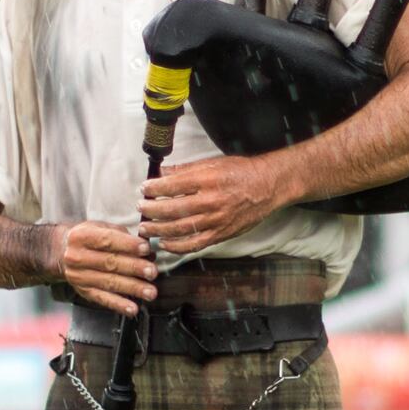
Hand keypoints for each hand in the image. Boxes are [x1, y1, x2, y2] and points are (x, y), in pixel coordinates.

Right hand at [50, 219, 158, 313]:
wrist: (62, 252)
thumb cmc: (90, 239)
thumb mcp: (101, 228)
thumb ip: (124, 236)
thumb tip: (148, 251)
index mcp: (81, 236)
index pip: (107, 240)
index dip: (128, 245)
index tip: (146, 249)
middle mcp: (76, 256)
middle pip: (109, 263)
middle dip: (134, 268)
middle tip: (152, 272)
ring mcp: (78, 276)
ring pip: (109, 282)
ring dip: (132, 288)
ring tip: (150, 292)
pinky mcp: (83, 291)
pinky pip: (103, 299)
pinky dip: (119, 305)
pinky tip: (133, 309)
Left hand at [141, 152, 298, 256]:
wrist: (268, 186)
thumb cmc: (241, 172)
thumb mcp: (213, 163)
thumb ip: (186, 169)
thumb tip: (163, 173)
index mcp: (207, 179)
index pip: (172, 185)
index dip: (154, 188)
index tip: (144, 189)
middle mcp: (210, 200)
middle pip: (172, 208)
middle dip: (151, 209)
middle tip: (140, 208)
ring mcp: (216, 220)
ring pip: (180, 228)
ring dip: (158, 229)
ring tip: (144, 228)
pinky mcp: (221, 234)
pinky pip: (195, 244)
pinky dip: (177, 246)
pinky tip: (164, 243)